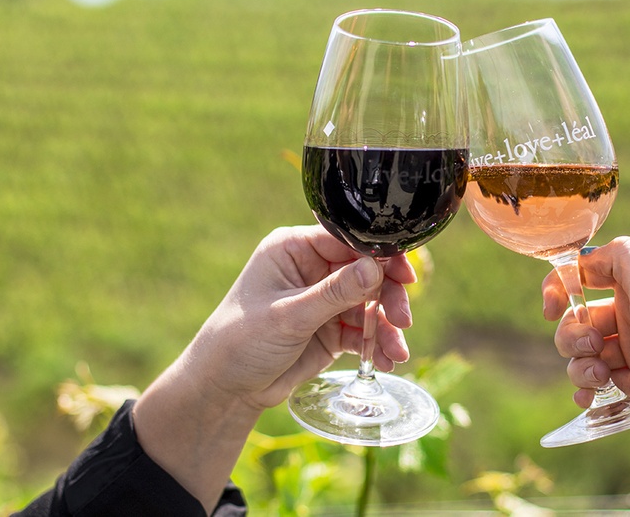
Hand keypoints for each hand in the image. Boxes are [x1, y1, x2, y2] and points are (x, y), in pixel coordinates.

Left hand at [133, 225, 414, 507]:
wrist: (224, 389)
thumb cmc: (240, 342)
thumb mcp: (289, 316)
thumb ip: (335, 293)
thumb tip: (376, 268)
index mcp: (294, 249)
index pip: (347, 240)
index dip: (380, 255)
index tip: (405, 275)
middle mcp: (311, 269)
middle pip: (366, 272)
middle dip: (387, 296)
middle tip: (402, 319)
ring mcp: (323, 300)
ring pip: (369, 305)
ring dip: (386, 327)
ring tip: (396, 352)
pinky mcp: (330, 329)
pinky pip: (363, 331)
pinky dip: (377, 345)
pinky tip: (386, 361)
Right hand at [542, 236, 629, 445]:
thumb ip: (621, 256)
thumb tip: (589, 253)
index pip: (585, 276)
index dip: (560, 289)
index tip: (550, 309)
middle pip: (579, 319)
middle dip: (573, 336)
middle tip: (592, 349)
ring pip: (585, 352)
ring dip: (581, 366)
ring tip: (599, 378)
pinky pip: (600, 379)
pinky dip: (590, 387)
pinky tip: (590, 398)